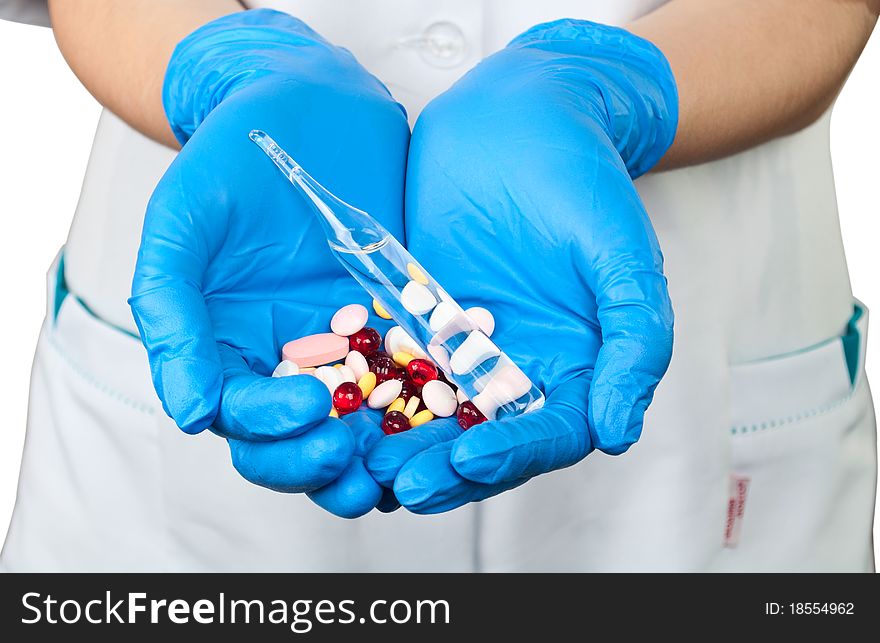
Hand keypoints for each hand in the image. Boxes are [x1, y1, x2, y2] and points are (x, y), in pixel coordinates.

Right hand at [129, 10, 408, 516]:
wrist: (302, 106)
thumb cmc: (227, 162)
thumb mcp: (182, 229)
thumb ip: (173, 316)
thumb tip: (187, 413)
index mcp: (227, 350)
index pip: (242, 420)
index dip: (271, 429)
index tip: (310, 407)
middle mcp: (287, 359)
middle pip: (298, 442)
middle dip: (323, 463)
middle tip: (355, 455)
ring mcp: (347, 346)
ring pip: (361, 425)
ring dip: (381, 455)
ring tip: (408, 463)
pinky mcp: (398, 323)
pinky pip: (417, 372)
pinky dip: (434, 396)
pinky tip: (456, 403)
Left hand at [367, 20, 676, 512]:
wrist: (520, 117)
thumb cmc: (583, 180)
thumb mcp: (622, 257)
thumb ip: (634, 341)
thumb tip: (619, 434)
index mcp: (575, 368)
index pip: (546, 435)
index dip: (511, 456)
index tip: (467, 459)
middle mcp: (518, 369)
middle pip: (481, 440)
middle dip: (442, 467)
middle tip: (399, 484)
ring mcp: (463, 348)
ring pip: (429, 413)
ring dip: (398, 443)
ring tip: (362, 462)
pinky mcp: (417, 319)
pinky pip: (390, 363)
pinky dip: (367, 389)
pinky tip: (337, 405)